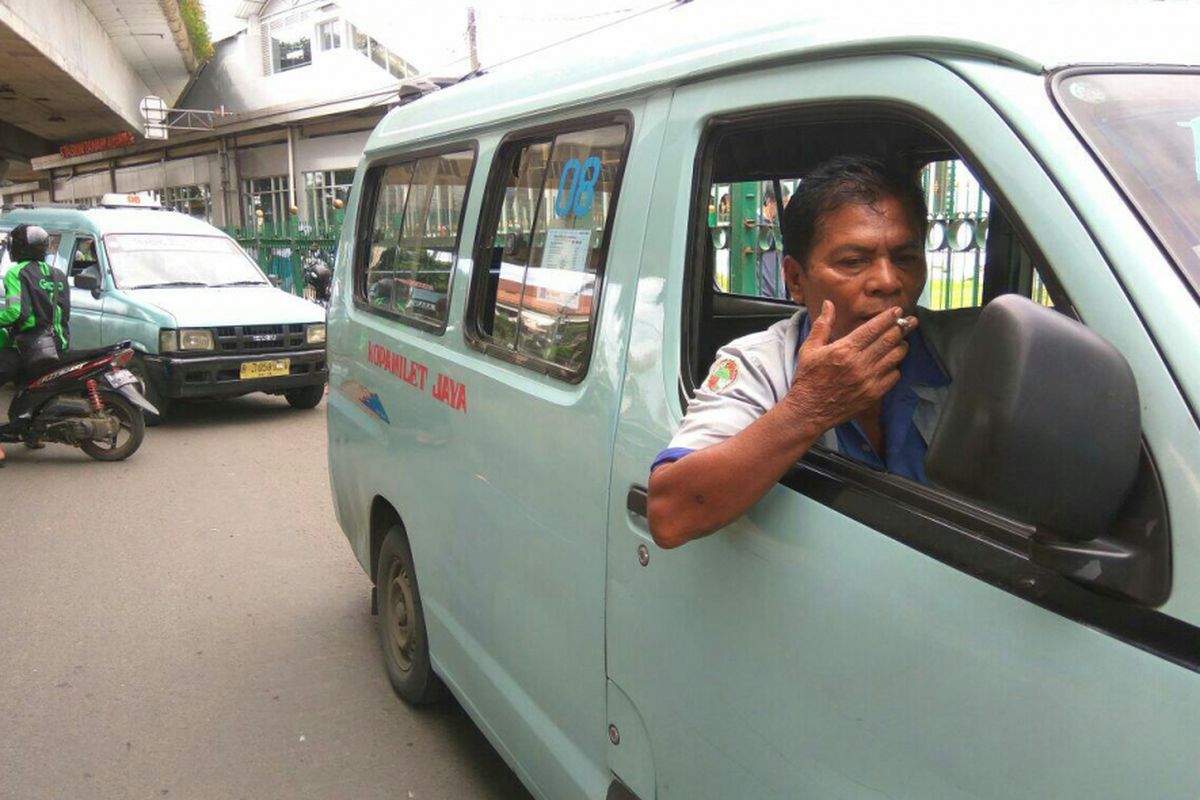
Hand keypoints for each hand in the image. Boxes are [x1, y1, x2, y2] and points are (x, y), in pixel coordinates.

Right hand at [783, 301, 916, 432]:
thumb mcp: (810, 349)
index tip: (897, 311)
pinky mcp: (874, 394)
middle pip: (889, 340)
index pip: (873, 328)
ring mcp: (869, 380)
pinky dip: (895, 367)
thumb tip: (828, 304)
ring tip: (900, 341)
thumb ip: (823, 325)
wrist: (809, 410)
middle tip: (910, 321)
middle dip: (902, 328)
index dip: (888, 318)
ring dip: (901, 346)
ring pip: (895, 357)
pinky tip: (891, 363)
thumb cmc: (808, 378)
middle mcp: (859, 364)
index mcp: (844, 350)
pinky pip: (894, 376)